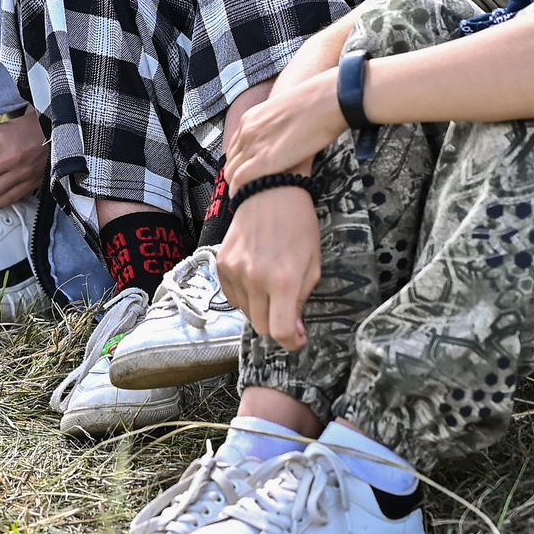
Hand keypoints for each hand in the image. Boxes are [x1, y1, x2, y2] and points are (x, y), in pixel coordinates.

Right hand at [216, 182, 321, 349]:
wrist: (268, 191)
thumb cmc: (299, 226)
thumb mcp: (313, 265)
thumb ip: (302, 300)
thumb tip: (294, 332)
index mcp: (283, 281)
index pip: (281, 332)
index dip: (292, 342)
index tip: (298, 337)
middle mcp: (254, 279)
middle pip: (261, 327)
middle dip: (276, 324)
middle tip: (287, 308)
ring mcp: (234, 272)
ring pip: (246, 313)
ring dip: (261, 308)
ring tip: (271, 285)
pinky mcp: (221, 265)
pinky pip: (232, 297)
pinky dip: (245, 296)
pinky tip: (256, 277)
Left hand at [222, 69, 349, 189]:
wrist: (325, 101)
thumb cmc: (315, 106)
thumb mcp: (284, 114)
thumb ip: (276, 127)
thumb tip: (283, 139)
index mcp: (249, 119)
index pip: (234, 147)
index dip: (239, 163)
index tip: (248, 174)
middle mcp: (246, 132)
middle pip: (230, 161)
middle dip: (237, 177)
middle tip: (249, 190)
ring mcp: (253, 145)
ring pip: (231, 172)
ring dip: (238, 186)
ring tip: (250, 197)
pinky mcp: (265, 159)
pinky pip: (240, 180)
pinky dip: (241, 190)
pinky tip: (249, 198)